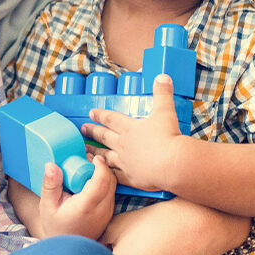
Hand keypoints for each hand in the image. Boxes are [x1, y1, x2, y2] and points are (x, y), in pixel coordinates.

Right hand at [37, 156, 115, 238]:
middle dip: (102, 167)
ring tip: (88, 169)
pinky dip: (105, 184)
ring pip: (113, 187)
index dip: (100, 165)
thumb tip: (51, 165)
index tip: (91, 156)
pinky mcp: (109, 215)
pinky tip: (91, 182)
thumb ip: (50, 184)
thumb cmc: (56, 227)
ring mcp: (108, 213)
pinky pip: (112, 194)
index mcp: (87, 206)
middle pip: (110, 181)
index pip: (102, 180)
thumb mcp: (47, 206)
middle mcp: (102, 210)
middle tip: (88, 159)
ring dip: (104, 175)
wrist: (67, 250)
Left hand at [84, 75, 182, 192]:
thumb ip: (162, 93)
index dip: (100, 115)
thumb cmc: (168, 137)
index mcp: (129, 127)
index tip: (91, 113)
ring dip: (94, 153)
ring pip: (104, 156)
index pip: (110, 118)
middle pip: (104, 137)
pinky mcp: (130, 178)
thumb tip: (162, 76)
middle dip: (92, 132)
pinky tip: (99, 173)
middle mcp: (123, 144)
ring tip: (85, 151)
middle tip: (82, 130)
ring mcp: (124, 162)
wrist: (172, 163)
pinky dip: (105, 174)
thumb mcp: (165, 111)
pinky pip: (113, 176)